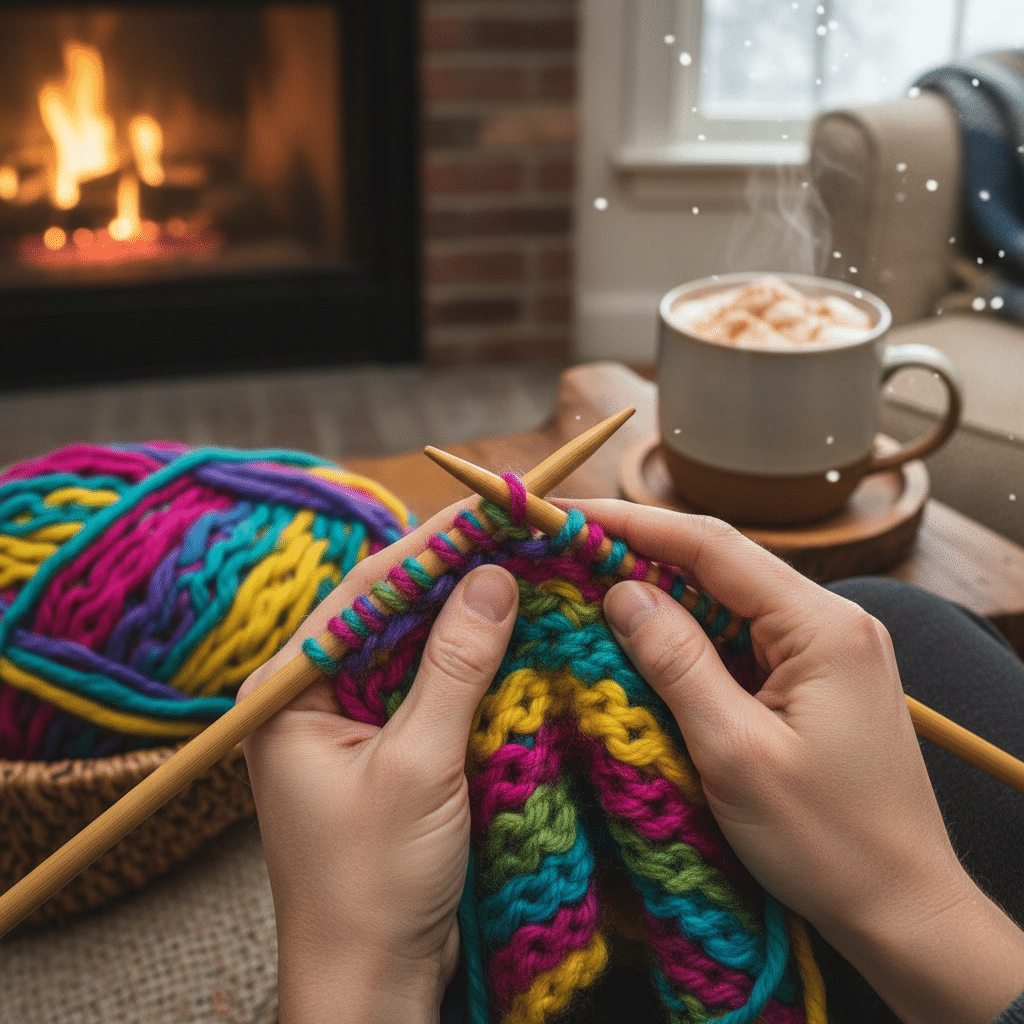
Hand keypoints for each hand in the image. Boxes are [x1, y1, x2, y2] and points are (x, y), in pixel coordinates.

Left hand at [237, 503, 518, 1023]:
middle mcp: (315, 695)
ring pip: (417, 644)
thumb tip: (494, 577)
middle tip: (520, 530)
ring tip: (529, 567)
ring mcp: (353, 721)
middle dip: (455, 572)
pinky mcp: (389, 747)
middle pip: (391, 610)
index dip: (430, 545)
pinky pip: (432, 685)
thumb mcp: (418, 766)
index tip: (490, 507)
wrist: (370, 983)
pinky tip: (518, 633)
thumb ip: (454, 668)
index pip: (365, 591)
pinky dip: (474, 660)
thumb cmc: (372, 884)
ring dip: (470, 613)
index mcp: (290, 691)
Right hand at [573, 499, 1023, 1023]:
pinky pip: (741, 634)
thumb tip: (620, 592)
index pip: (713, 546)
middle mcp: (831, 620)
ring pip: (727, 597)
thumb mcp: (735, 751)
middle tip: (568, 550)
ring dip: (662, 591)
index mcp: (822, 626)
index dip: (633, 523)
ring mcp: (826, 648)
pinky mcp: (814, 677)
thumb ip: (676, 662)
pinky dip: (688, 631)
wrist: (902, 908)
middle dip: (641, 550)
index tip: (569, 516)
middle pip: (720, 562)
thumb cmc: (829, 842)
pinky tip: (644, 637)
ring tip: (590, 586)